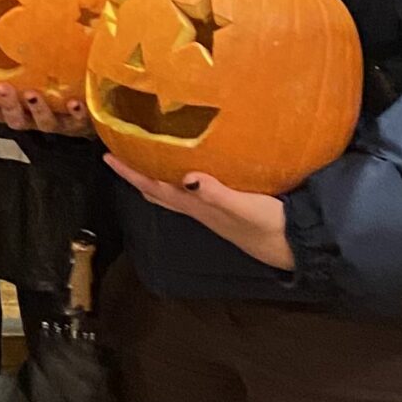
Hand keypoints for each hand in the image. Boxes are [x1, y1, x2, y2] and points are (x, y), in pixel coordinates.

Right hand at [0, 71, 89, 138]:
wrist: (82, 118)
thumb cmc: (40, 99)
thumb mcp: (10, 92)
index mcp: (12, 114)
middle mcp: (30, 121)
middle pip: (14, 119)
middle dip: (7, 104)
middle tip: (2, 86)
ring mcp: (54, 124)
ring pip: (42, 122)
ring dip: (37, 108)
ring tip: (32, 93)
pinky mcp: (77, 123)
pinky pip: (77, 121)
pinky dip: (75, 112)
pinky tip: (73, 101)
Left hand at [106, 160, 295, 268]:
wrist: (294, 247)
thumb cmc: (270, 227)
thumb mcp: (245, 207)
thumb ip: (217, 194)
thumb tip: (186, 178)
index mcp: (196, 206)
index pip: (154, 186)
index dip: (130, 172)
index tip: (108, 157)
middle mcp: (197, 209)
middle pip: (155, 190)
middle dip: (135, 173)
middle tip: (119, 154)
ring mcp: (209, 210)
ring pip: (171, 192)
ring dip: (154, 175)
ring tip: (144, 157)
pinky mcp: (223, 207)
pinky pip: (191, 190)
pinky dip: (180, 177)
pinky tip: (188, 168)